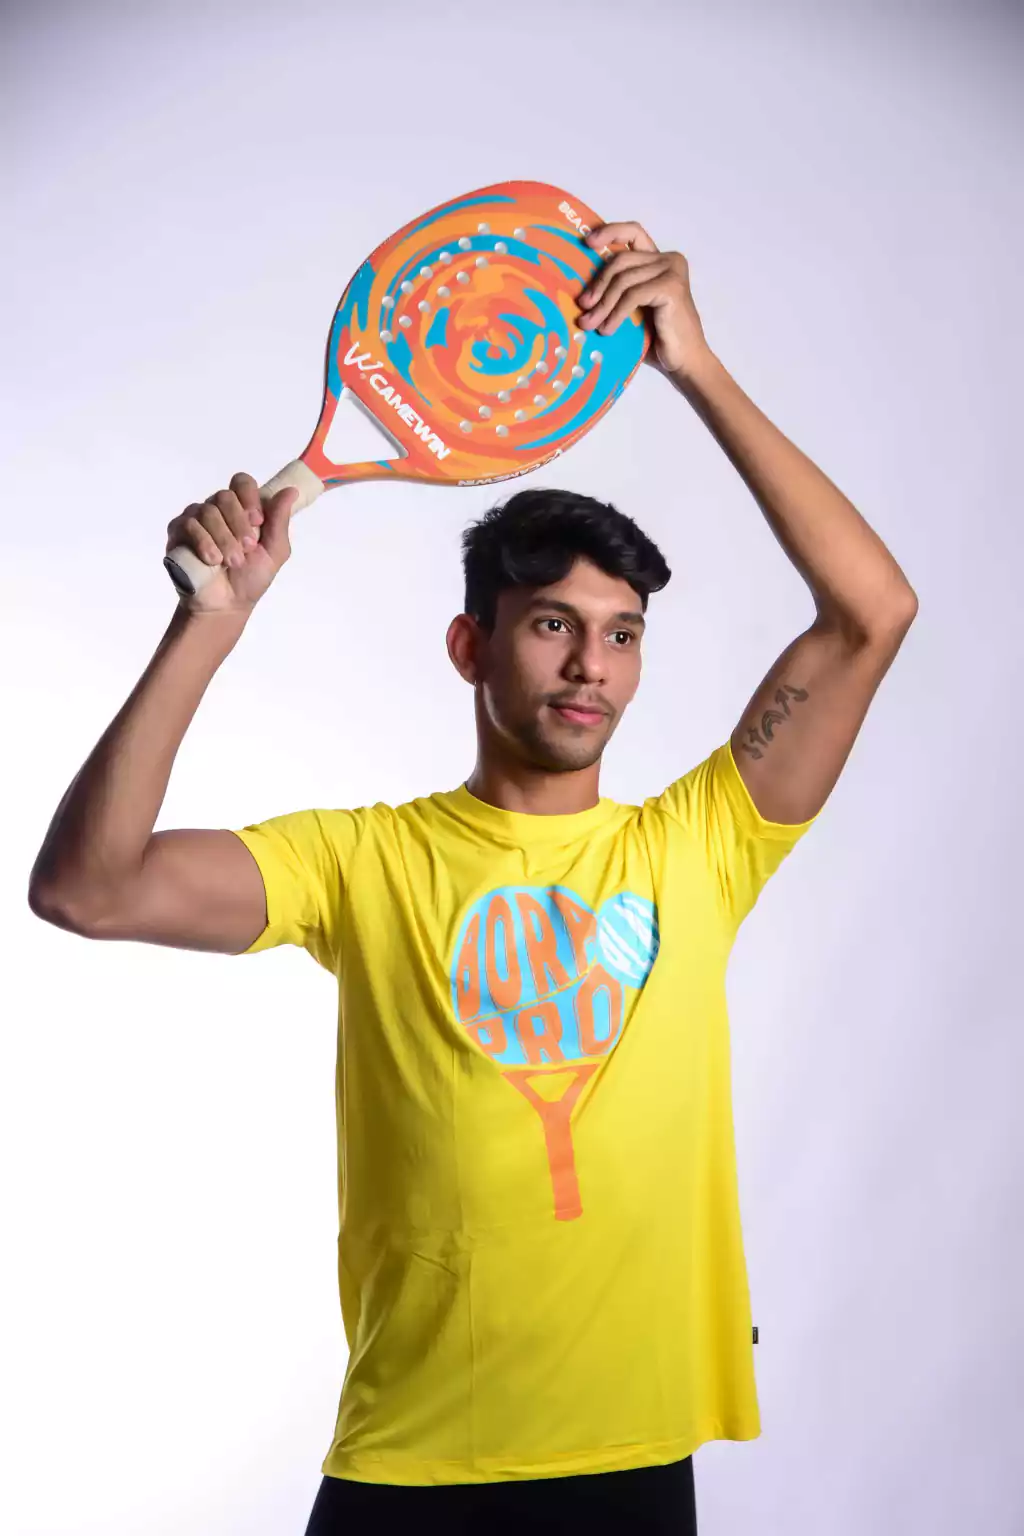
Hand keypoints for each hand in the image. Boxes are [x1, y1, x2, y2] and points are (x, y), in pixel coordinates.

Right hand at [166, 471, 297, 614]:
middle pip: (225, 496)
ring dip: (224, 538)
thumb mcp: (274, 551)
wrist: (226, 605)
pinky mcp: (178, 532)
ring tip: (231, 562)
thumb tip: (291, 490)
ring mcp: (196, 519)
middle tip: (247, 548)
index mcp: (241, 509)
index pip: (242, 483)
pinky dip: (203, 542)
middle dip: (238, 524)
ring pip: (207, 511)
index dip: (249, 497)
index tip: (257, 521)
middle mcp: (218, 509)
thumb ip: (280, 521)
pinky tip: (211, 559)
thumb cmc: (250, 579)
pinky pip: (188, 524)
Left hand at [578, 222, 711, 381]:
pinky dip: (616, 313)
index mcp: (659, 260)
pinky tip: (608, 330)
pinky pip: (632, 295)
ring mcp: (672, 271)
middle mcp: (669, 259)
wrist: (685, 362)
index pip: (633, 232)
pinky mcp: (671, 287)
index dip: (610, 232)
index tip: (587, 242)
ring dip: (603, 304)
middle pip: (621, 259)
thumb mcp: (632, 309)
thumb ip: (617, 291)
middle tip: (583, 307)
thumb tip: (581, 292)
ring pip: (624, 279)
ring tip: (591, 325)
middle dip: (598, 284)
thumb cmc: (657, 339)